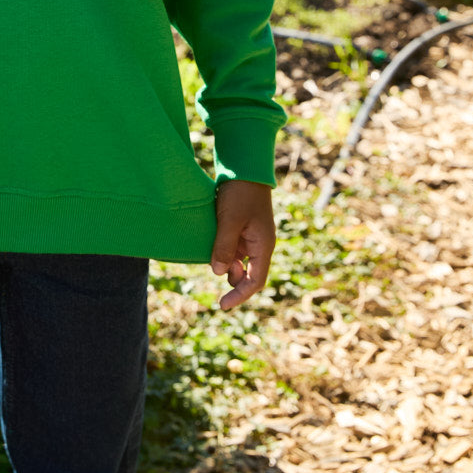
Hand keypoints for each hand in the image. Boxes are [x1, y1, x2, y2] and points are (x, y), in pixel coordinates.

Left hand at [210, 180, 275, 310]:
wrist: (244, 167)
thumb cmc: (240, 193)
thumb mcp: (230, 220)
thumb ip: (224, 247)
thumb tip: (218, 273)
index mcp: (263, 246)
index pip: (255, 281)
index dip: (239, 296)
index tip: (222, 305)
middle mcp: (259, 245)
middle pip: (247, 274)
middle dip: (232, 281)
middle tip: (214, 274)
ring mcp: (251, 237)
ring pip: (238, 262)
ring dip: (226, 266)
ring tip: (211, 258)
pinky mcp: (242, 228)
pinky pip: (233, 249)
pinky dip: (223, 253)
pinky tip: (210, 249)